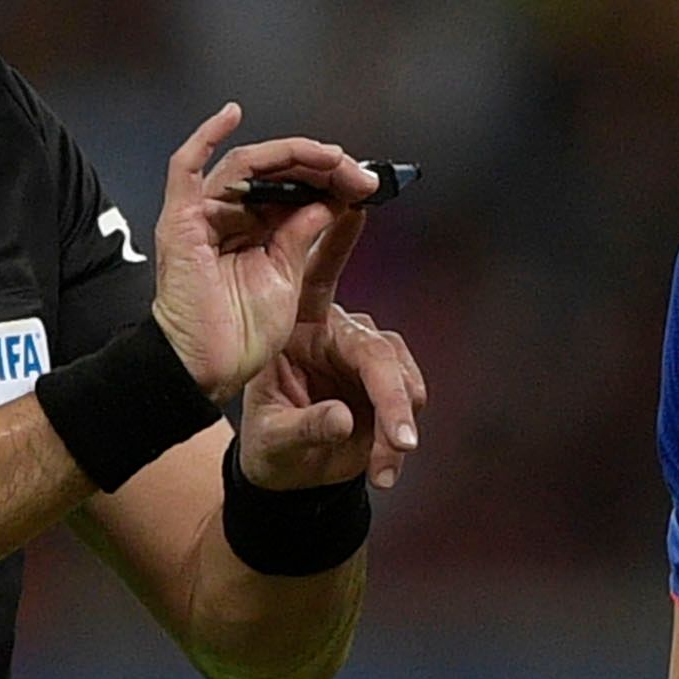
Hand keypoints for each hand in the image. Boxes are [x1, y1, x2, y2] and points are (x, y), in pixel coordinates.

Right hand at [147, 104, 373, 402]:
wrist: (209, 367)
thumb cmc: (242, 334)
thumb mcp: (287, 277)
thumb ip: (302, 236)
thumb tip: (325, 202)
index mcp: (256, 230)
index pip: (295, 186)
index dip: (331, 179)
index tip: (367, 183)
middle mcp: (230, 215)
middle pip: (276, 170)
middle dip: (322, 166)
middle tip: (358, 172)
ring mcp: (204, 214)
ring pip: (248, 164)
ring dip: (291, 154)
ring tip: (328, 156)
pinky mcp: (182, 219)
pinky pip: (185, 167)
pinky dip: (205, 137)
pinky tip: (231, 114)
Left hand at [238, 207, 426, 489]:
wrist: (285, 472)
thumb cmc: (271, 442)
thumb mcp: (273, 438)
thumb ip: (307, 427)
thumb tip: (345, 421)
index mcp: (302, 327)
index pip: (322, 275)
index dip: (338, 240)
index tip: (354, 206)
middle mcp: (339, 334)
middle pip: (378, 350)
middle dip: (392, 396)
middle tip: (399, 436)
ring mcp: (366, 359)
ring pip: (401, 375)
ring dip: (398, 421)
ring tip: (387, 460)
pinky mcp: (387, 384)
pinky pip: (407, 401)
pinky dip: (397, 439)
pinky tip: (385, 468)